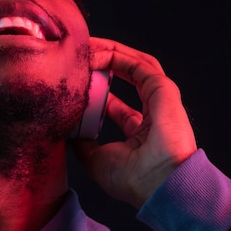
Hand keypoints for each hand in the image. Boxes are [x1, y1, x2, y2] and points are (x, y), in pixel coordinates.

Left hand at [72, 38, 196, 207]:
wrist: (158, 184)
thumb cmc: (132, 179)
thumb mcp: (97, 160)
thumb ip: (83, 144)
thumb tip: (68, 133)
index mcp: (140, 133)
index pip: (115, 105)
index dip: (96, 90)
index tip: (75, 83)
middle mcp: (152, 113)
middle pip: (126, 78)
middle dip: (102, 62)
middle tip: (78, 55)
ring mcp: (160, 100)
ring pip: (134, 64)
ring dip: (109, 52)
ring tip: (84, 46)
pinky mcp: (163, 89)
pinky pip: (137, 64)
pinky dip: (115, 55)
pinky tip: (94, 54)